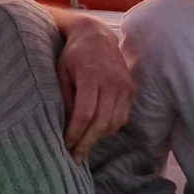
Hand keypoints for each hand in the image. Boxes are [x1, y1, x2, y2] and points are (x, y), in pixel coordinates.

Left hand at [54, 13, 133, 157]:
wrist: (96, 36)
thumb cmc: (73, 55)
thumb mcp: (61, 72)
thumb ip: (65, 97)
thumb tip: (67, 126)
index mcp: (91, 76)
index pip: (84, 113)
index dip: (75, 133)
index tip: (65, 145)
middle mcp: (111, 82)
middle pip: (101, 122)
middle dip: (86, 142)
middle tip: (75, 157)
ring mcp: (125, 85)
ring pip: (114, 122)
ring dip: (99, 138)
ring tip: (84, 147)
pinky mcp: (131, 89)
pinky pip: (123, 116)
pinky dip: (110, 128)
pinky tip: (97, 133)